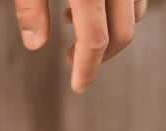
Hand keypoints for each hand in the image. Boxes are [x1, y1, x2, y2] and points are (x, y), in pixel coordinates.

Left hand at [14, 1, 147, 93]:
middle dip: (100, 55)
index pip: (94, 40)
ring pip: (135, 13)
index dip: (86, 68)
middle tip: (70, 58)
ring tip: (73, 23)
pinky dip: (119, 9)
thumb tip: (35, 44)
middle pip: (122, 32)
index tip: (78, 87)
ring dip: (110, 30)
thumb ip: (30, 7)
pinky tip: (88, 4)